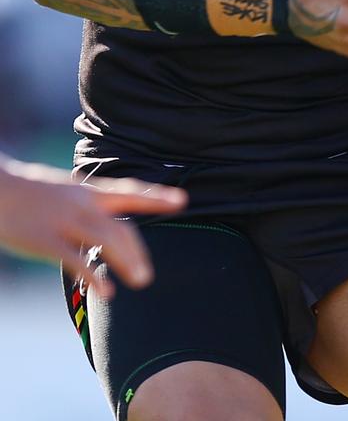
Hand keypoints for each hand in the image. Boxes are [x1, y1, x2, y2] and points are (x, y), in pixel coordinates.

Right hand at [0, 159, 186, 296]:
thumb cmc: (29, 194)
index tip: (182, 200)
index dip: (156, 197)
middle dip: (138, 251)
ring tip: (141, 281)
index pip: (129, 192)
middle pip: (120, 227)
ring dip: (127, 262)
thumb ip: (87, 206)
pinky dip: (94, 275)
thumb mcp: (64, 191)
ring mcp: (64, 221)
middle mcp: (81, 203)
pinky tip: (108, 291)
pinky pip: (75, 260)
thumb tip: (107, 222)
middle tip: (148, 276)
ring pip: (106, 240)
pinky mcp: (45, 241)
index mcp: (87, 191)